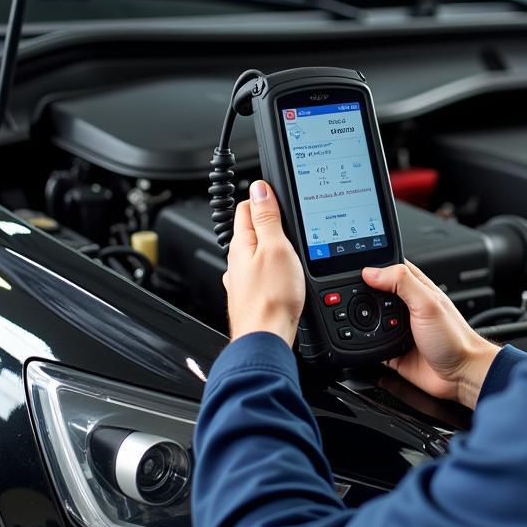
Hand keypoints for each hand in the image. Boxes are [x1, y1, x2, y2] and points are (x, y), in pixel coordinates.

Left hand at [224, 180, 305, 346]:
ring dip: (271, 243)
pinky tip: (284, 271)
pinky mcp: (252, 294)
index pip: (246, 206)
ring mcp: (243, 279)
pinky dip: (273, 265)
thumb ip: (267, 218)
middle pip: (251, 228)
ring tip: (288, 241)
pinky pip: (261, 271)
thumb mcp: (275, 248)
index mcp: (241, 244)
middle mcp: (237, 260)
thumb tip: (259, 189)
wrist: (266, 337)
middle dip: (267, 219)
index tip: (279, 195)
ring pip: (256, 251)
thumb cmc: (271, 298)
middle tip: (287, 214)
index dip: (263, 196)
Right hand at [362, 261, 499, 408]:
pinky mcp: (391, 349)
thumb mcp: (428, 303)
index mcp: (416, 288)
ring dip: (362, 320)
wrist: (460, 376)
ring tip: (356, 319)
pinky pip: (370, 343)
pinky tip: (361, 339)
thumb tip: (372, 271)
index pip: (389, 268)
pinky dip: (363, 342)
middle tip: (349, 298)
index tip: (353, 269)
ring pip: (369, 318)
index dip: (372, 265)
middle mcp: (406, 306)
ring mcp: (398, 328)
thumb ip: (402, 282)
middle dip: (361, 295)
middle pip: (374, 293)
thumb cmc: (454, 338)